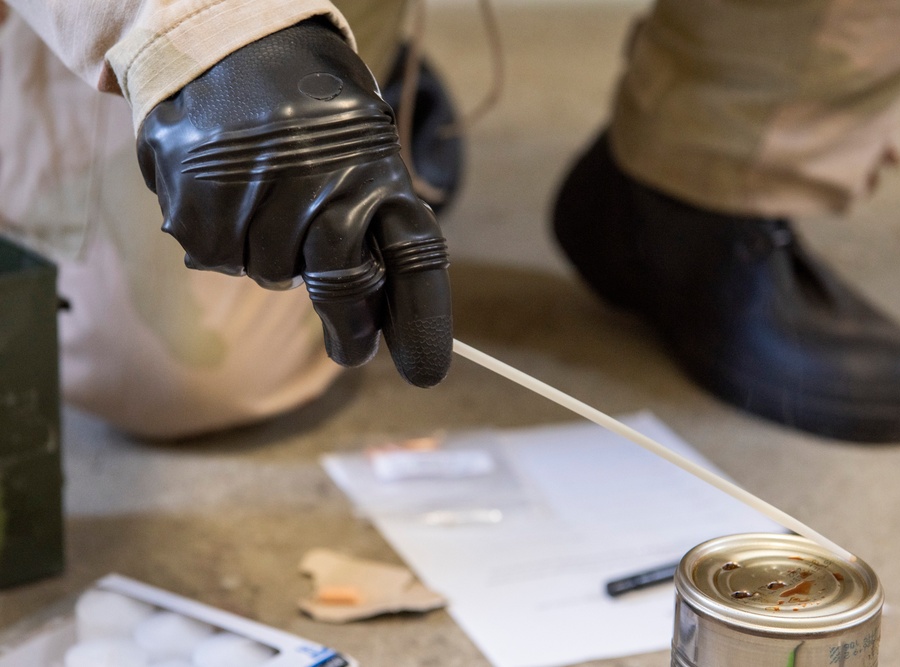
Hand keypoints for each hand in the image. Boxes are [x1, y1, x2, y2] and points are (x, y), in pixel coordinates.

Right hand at [136, 18, 451, 386]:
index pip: (416, 259)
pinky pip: (216, 257)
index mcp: (379, 171)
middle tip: (354, 350)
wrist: (231, 38)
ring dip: (274, 257)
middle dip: (351, 327)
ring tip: (270, 203)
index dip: (423, 323)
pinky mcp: (200, 193)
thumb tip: (379, 315)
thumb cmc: (311, 112)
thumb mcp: (362, 151)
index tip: (426, 372)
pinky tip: (229, 197)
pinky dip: (224, 241)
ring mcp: (261, 188)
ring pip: (271, 273)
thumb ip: (372, 223)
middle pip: (343, 287)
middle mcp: (325, 181)